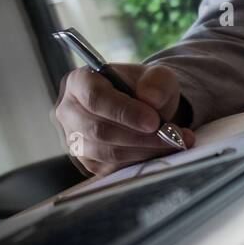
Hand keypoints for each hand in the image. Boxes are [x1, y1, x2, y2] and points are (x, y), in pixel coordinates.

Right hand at [53, 63, 195, 175]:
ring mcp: (74, 139)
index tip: (153, 121)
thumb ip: (156, 82)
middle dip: (139, 136)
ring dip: (144, 151)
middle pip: (99, 130)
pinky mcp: (87, 161)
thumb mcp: (157, 76)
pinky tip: (161, 152)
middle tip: (171, 135)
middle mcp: (69, 111)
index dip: (124, 112)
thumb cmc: (145, 89)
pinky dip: (140, 162)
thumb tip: (151, 99)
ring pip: (106, 152)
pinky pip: (112, 168)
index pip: (94, 98)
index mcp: (79, 82)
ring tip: (174, 142)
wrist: (145, 110)